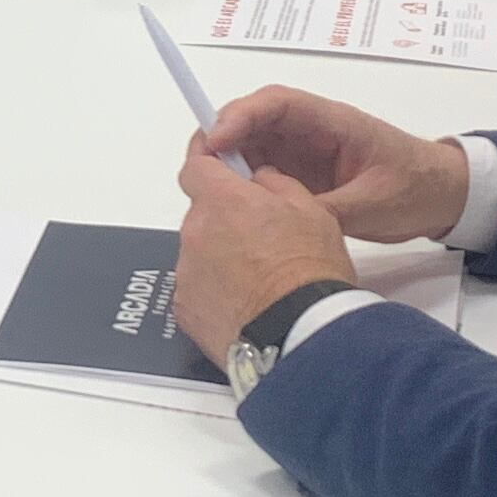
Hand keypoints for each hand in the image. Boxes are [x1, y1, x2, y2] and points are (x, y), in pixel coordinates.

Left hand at [170, 143, 356, 361]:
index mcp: (223, 200)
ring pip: (199, 251)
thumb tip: (260, 178)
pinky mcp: (184, 307)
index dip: (208, 163)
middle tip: (262, 237)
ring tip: (260, 277)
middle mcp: (195, 232)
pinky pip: (197, 287)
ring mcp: (186, 272)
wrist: (299, 333)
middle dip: (225, 218)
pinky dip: (215, 289)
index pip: (196, 165)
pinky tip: (247, 301)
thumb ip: (276, 184)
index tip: (218, 165)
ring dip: (221, 255)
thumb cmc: (310, 273)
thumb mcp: (312, 211)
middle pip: (201, 212)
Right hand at [195, 84, 472, 239]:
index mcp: (332, 123)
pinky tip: (228, 202)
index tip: (215, 142)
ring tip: (204, 189)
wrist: (445, 196)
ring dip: (227, 162)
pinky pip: (263, 171)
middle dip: (221, 137)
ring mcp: (305, 153)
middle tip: (196, 169)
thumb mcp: (375, 202)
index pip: (277, 104)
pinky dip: (242, 181)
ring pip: (252, 146)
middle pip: (254, 121)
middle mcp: (311, 131)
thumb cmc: (417, 187)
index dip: (240, 116)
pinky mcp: (302, 175)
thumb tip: (281, 220)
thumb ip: (328, 209)